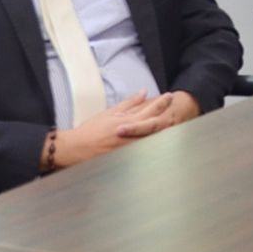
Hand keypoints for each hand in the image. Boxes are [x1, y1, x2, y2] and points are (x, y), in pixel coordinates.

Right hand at [51, 92, 190, 167]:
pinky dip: (153, 146)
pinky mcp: (126, 158)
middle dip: (167, 117)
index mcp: (126, 122)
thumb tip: (143, 93)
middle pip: (155, 126)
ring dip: (164, 133)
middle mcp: (130, 135)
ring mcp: (129, 148)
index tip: (170, 96)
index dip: (161, 103)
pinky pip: (144, 152)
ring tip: (174, 125)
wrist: (75, 148)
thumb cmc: (91, 130)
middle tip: (177, 111)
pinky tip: (162, 144)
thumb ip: (129, 103)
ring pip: (153, 140)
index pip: (149, 110)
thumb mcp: (110, 112)